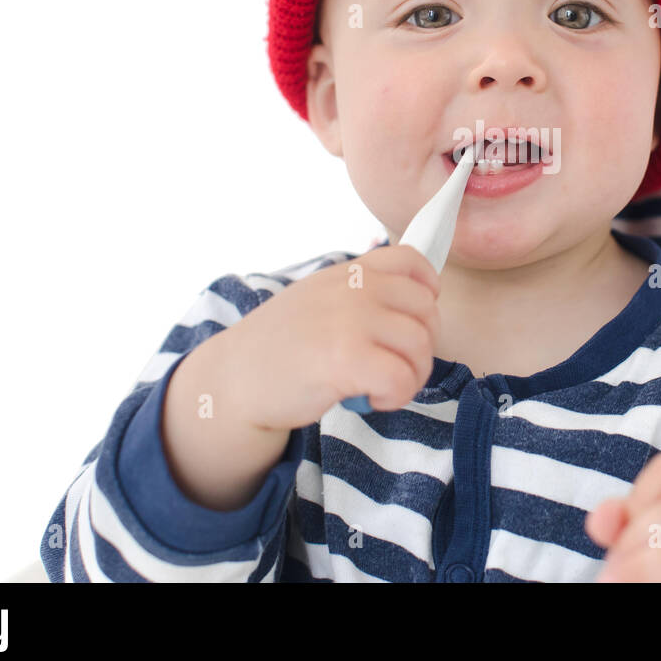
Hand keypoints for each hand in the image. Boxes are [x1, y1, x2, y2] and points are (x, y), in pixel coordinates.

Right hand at [224, 244, 441, 432]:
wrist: (233, 381)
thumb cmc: (280, 347)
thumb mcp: (320, 298)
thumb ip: (361, 293)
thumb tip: (418, 302)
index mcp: (349, 272)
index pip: (413, 261)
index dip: (427, 292)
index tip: (413, 320)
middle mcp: (354, 288)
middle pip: (427, 311)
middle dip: (421, 347)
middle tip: (393, 367)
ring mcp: (350, 320)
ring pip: (420, 346)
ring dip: (410, 377)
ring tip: (380, 387)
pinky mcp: (346, 358)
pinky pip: (401, 378)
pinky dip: (395, 396)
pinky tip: (371, 400)